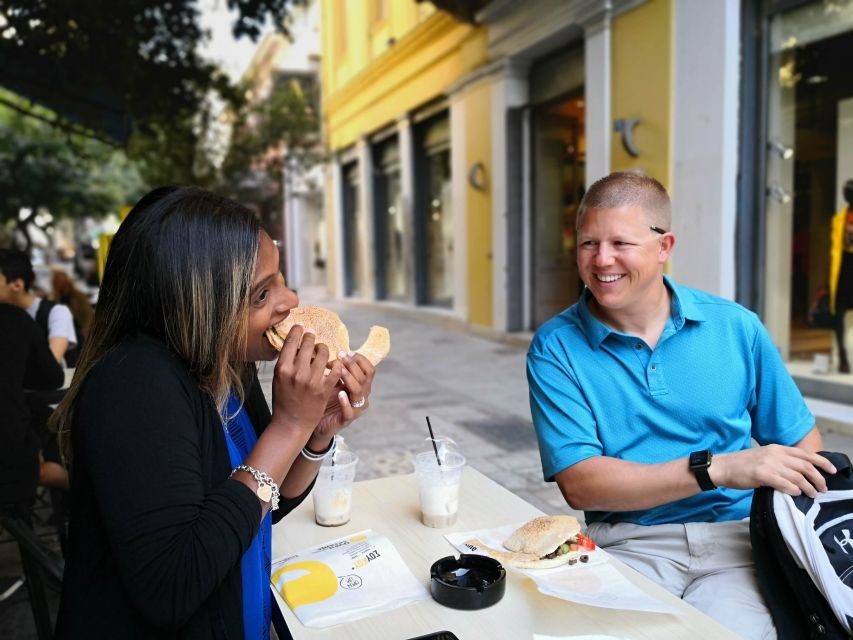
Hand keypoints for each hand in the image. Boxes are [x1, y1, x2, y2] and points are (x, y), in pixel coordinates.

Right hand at [270, 325, 341, 434]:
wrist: (291, 423)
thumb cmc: (283, 400)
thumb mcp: (279, 379)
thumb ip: (286, 362)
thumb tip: (294, 344)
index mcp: (282, 368)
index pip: (291, 341)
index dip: (297, 331)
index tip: (301, 327)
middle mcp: (296, 373)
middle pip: (308, 344)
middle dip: (311, 337)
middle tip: (313, 335)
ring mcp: (311, 381)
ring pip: (324, 354)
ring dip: (324, 349)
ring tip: (323, 350)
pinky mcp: (324, 390)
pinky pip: (334, 370)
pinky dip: (335, 365)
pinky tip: (334, 363)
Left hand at [309, 352, 375, 443]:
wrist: (316, 424)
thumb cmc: (324, 400)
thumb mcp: (330, 382)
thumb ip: (334, 369)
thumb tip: (325, 349)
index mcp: (360, 385)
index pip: (369, 369)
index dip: (360, 360)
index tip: (347, 352)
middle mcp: (361, 396)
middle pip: (365, 377)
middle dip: (353, 365)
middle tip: (341, 356)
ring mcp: (355, 408)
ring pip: (359, 391)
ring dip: (350, 379)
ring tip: (339, 370)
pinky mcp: (346, 420)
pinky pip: (350, 410)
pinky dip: (346, 402)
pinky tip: (340, 394)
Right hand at [710, 444, 836, 497]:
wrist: (723, 467)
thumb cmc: (743, 465)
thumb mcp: (764, 457)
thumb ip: (781, 461)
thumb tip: (800, 473)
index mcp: (777, 448)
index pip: (805, 454)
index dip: (822, 462)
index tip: (832, 470)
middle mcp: (775, 454)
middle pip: (805, 466)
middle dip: (818, 478)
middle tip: (822, 488)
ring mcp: (768, 464)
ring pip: (797, 477)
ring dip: (808, 488)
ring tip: (812, 495)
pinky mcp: (762, 475)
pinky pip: (785, 484)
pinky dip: (794, 490)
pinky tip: (796, 494)